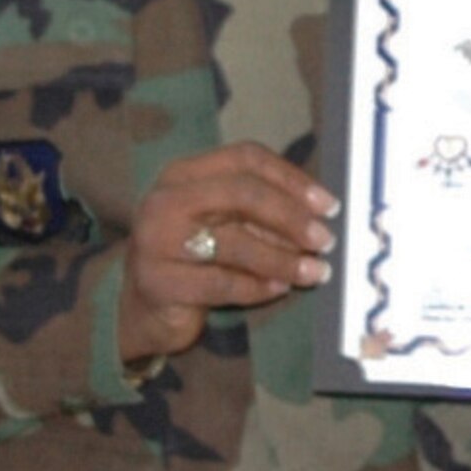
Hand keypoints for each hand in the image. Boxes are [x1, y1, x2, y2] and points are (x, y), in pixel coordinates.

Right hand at [119, 142, 337, 366]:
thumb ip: (260, 213)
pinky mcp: (156, 282)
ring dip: (282, 258)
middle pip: (242, 193)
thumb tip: (320, 216)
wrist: (141, 312)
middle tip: (326, 239)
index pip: (246, 158)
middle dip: (291, 217)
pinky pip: (221, 283)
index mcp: (184, 173)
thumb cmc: (194, 259)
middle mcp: (165, 199)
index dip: (292, 178)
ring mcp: (155, 240)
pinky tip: (281, 289)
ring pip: (234, 242)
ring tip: (314, 271)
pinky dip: (258, 287)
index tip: (328, 205)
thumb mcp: (223, 224)